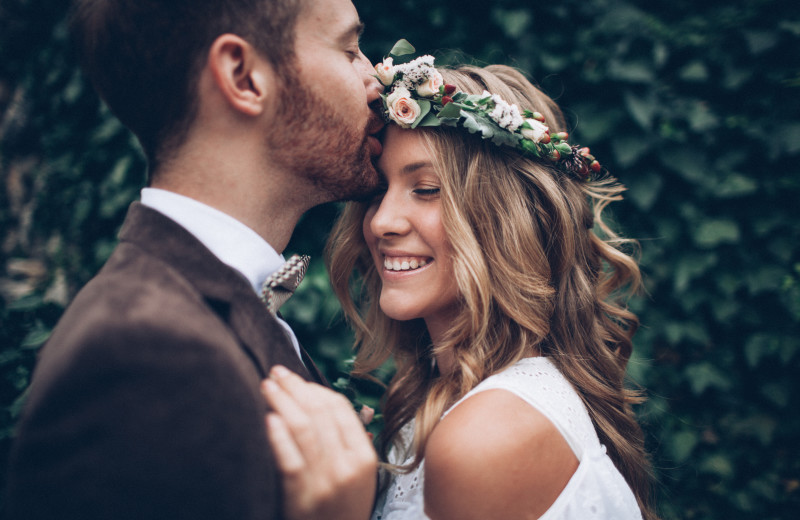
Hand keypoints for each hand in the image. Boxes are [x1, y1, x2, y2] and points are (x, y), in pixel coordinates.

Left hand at [262, 365, 377, 519]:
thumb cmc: (343, 510)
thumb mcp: (359, 476)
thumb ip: (349, 440)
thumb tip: (326, 402)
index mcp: (363, 457)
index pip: (340, 409)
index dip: (316, 389)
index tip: (297, 379)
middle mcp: (346, 466)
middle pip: (319, 413)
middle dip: (295, 387)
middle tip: (276, 372)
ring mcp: (324, 481)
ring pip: (303, 429)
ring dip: (282, 402)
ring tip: (267, 386)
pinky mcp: (301, 496)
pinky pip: (289, 459)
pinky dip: (278, 436)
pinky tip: (268, 418)